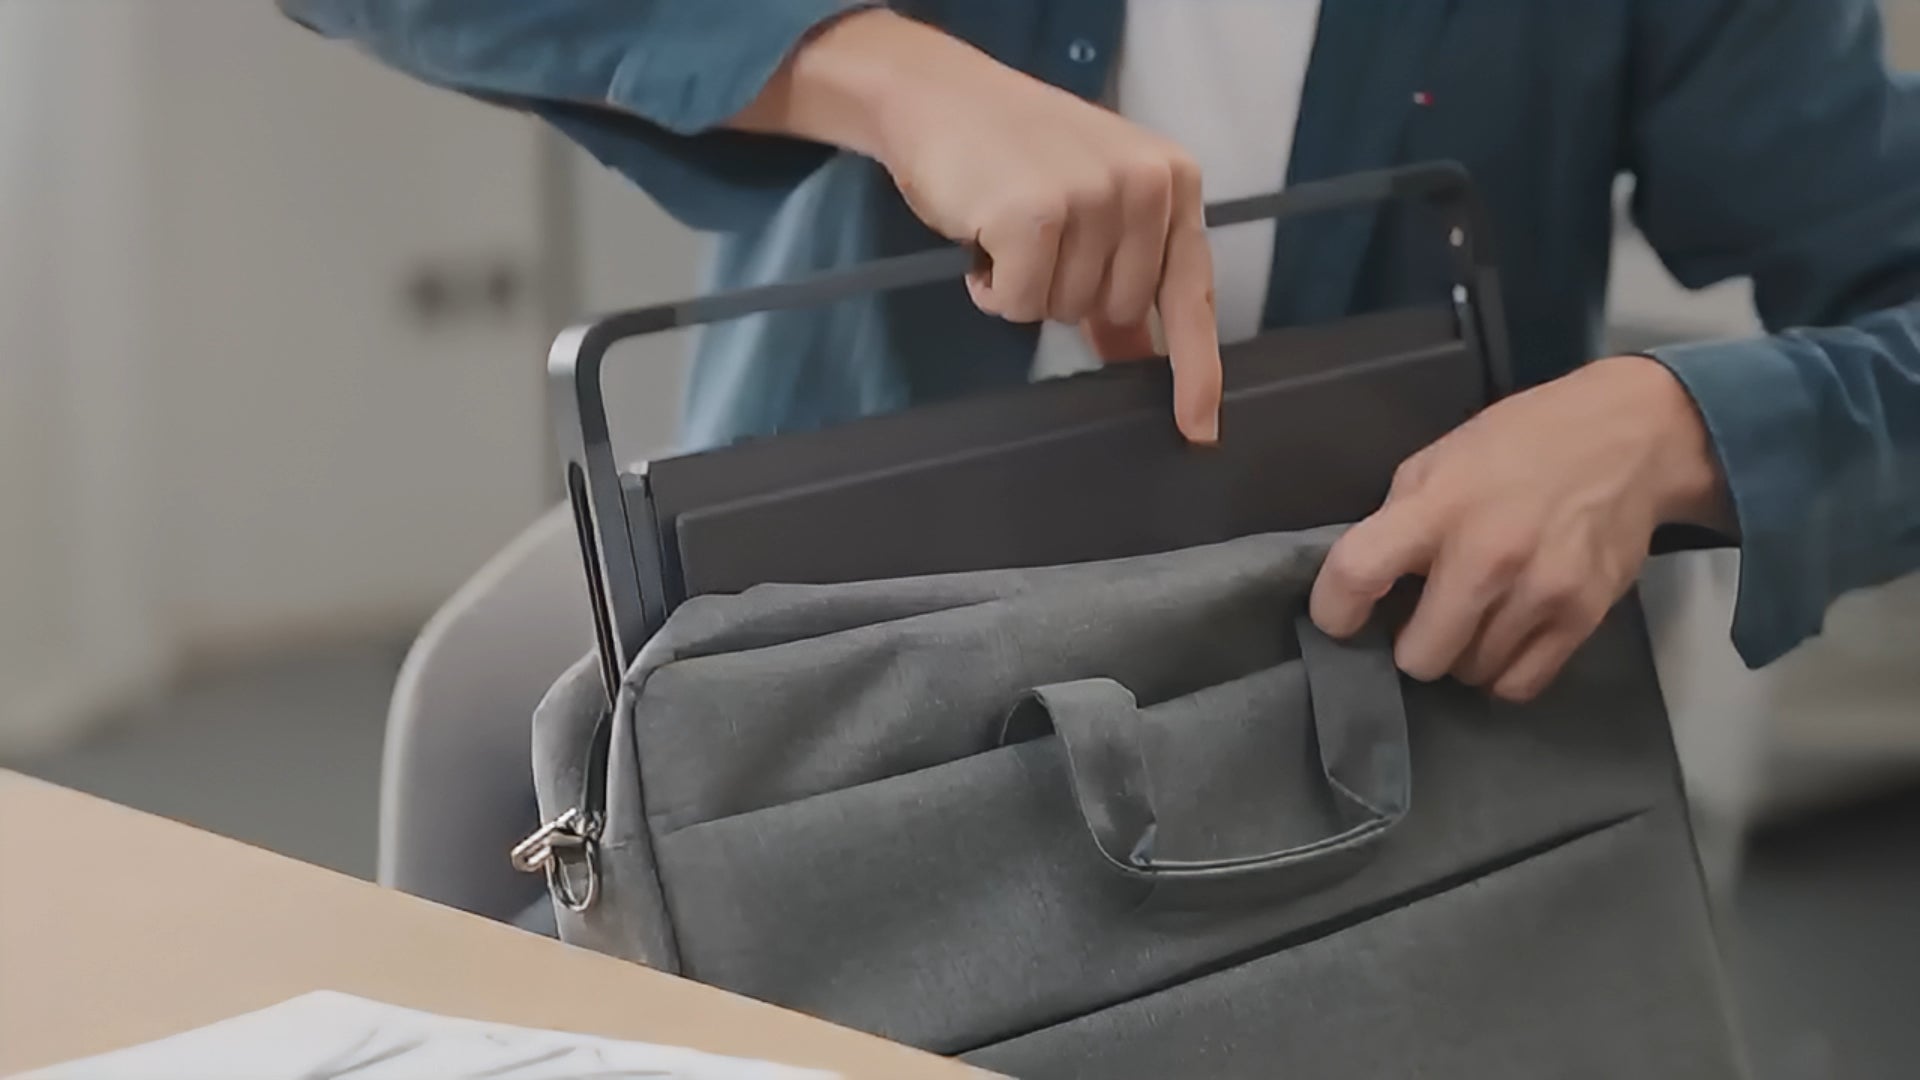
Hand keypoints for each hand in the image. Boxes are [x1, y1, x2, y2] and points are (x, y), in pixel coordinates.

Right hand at [730, 10, 1220, 442]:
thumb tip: (1141, 356)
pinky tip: (982, 237)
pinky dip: (993, 289)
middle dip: (1070, 294)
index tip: (1199, 430)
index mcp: (1172, 181)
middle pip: (1118, 312)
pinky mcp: (1035, 217)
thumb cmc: (1016, 153)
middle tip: (1039, 238)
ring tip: (1007, 228)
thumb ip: (1125, 274)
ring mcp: (1091, 198)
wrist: (938, 95)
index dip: (1196, 369)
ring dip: (1026, 287)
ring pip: (1064, 313)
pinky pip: (1019, 307)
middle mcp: (1145, 185)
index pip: (1193, 292)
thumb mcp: (1092, 206)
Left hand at [1309, 356, 1729, 701]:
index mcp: (1439, 506)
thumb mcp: (1441, 458)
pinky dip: (1503, 671)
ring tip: (1474, 618)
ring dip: (1462, 655)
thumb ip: (1400, 519)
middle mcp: (1488, 556)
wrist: (1633, 440)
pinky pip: (1519, 684)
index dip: (1333, 610)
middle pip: (1419, 656)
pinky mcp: (1583, 618)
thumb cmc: (1522, 443)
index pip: (1358, 573)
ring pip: (1469, 673)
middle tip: (1424, 618)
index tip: (1340, 619)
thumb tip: (1368, 582)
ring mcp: (1540, 592)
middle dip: (1411, 645)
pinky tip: (1505, 637)